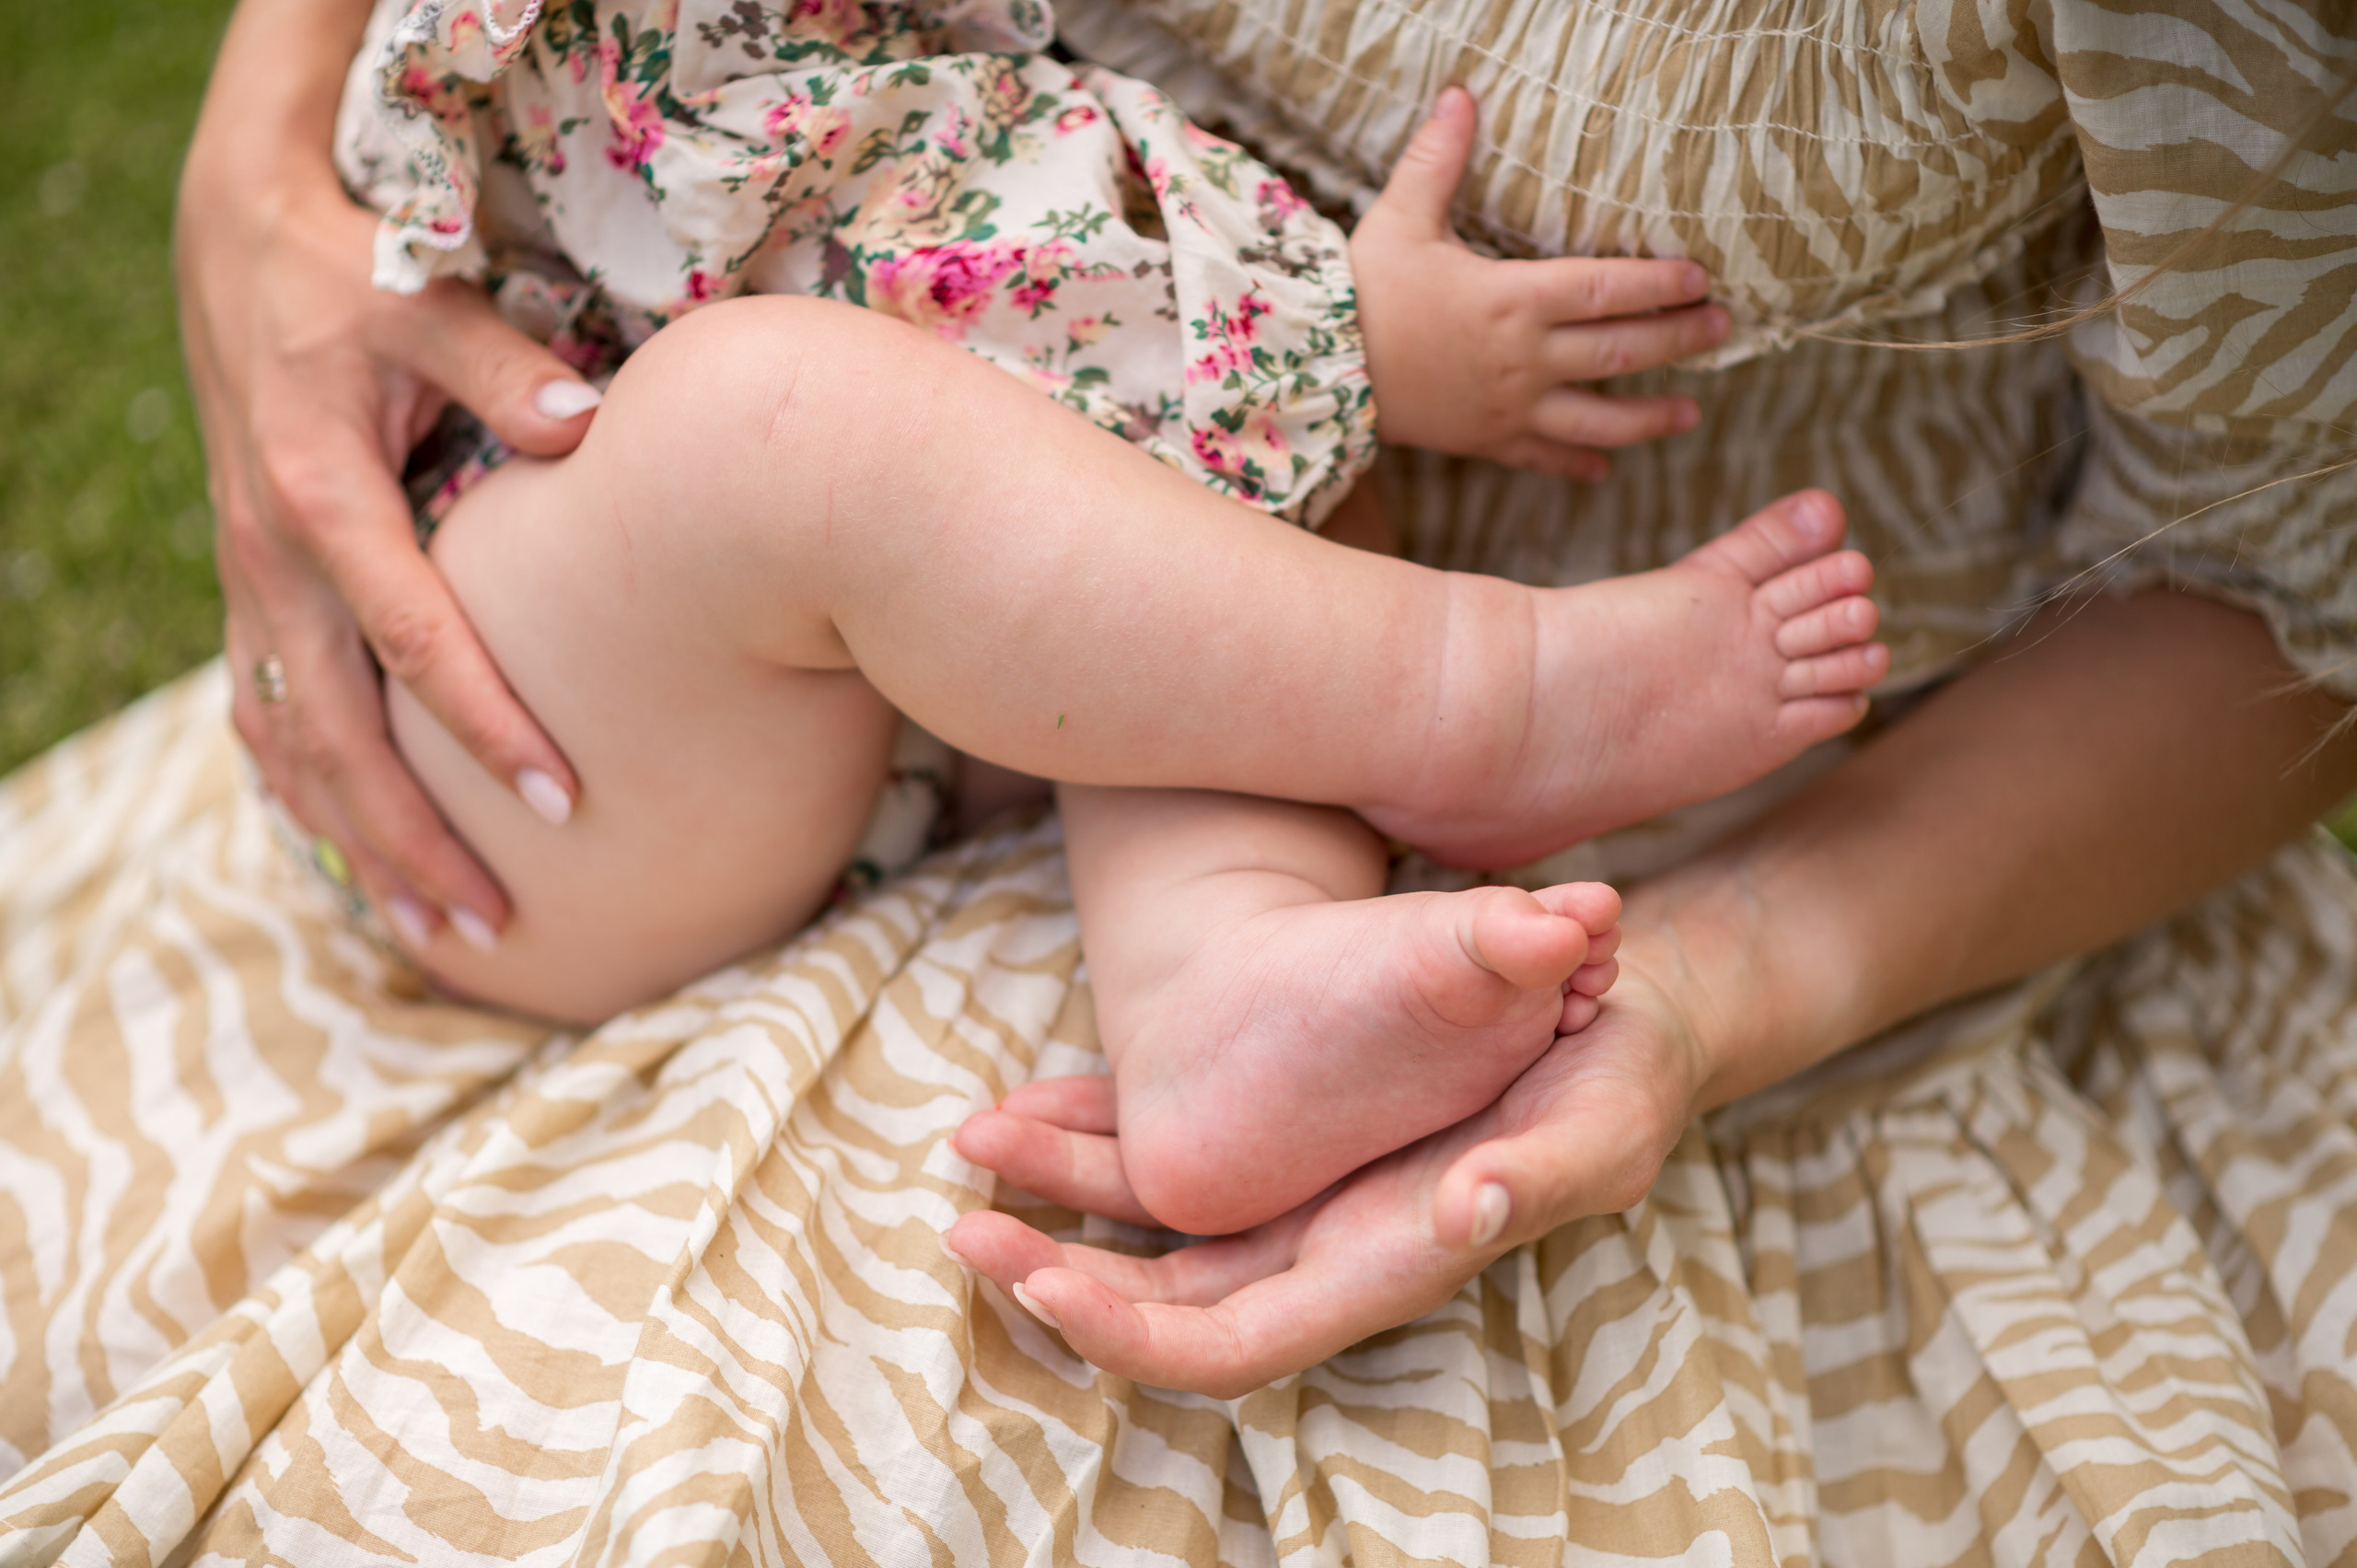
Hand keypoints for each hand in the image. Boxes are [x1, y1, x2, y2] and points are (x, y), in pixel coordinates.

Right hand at [179, 64, 603, 943]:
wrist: (241, 239)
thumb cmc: (350, 268)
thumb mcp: (426, 296)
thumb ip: (507, 369)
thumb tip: (592, 428)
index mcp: (322, 500)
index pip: (414, 644)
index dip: (488, 727)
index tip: (562, 803)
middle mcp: (271, 560)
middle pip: (337, 738)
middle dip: (412, 839)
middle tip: (497, 924)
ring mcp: (249, 581)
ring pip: (289, 747)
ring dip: (355, 843)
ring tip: (433, 927)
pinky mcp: (249, 586)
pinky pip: (262, 716)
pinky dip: (304, 794)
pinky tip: (352, 850)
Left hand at [943, 921, 1712, 1396]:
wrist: (1619, 1019)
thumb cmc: (1622, 1072)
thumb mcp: (1605, 1116)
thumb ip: (1538, 1175)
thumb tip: (1458, 1212)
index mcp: (1386, 1260)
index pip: (1237, 1343)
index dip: (1137, 1336)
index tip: (1044, 1289)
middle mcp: (1330, 1245)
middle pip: (1169, 1304)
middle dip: (1061, 1278)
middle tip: (962, 1228)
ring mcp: (1308, 1196)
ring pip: (1160, 1234)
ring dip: (1067, 1201)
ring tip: (976, 1147)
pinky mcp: (1298, 1142)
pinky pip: (1182, 1162)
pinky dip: (1110, 1137)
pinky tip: (1047, 1099)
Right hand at [1351, 87, 1730, 480]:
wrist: (1319, 369)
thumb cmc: (1364, 290)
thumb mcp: (1400, 217)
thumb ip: (1439, 158)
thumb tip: (1461, 94)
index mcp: (1512, 299)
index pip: (1607, 289)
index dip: (1660, 284)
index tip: (1700, 279)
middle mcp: (1522, 359)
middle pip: (1619, 352)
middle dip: (1677, 342)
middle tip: (1721, 330)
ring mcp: (1507, 407)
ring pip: (1596, 419)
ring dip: (1647, 418)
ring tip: (1689, 414)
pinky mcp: (1484, 441)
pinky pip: (1540, 459)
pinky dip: (1574, 466)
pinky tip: (1602, 471)